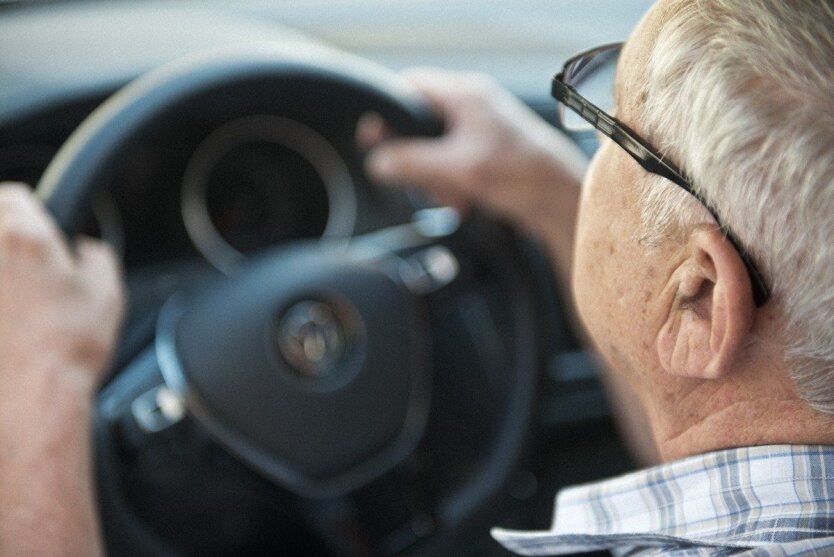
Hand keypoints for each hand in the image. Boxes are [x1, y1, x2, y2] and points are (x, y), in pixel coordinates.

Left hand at [0, 183, 124, 396]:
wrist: (30, 399)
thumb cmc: (67, 349)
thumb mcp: (109, 295)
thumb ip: (97, 257)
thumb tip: (84, 251)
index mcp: (24, 238)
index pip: (15, 195)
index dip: (30, 211)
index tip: (36, 230)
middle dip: (6, 237)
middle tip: (24, 268)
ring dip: (0, 270)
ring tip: (15, 299)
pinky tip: (7, 320)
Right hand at [358, 68, 587, 239]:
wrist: (561, 201)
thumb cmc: (523, 175)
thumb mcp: (458, 169)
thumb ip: (413, 163)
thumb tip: (378, 162)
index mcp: (465, 95)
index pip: (409, 87)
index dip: (388, 113)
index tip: (375, 140)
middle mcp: (471, 107)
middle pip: (418, 126)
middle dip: (417, 160)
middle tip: (424, 183)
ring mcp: (478, 130)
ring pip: (432, 151)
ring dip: (435, 179)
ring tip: (452, 197)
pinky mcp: (484, 154)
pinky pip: (450, 166)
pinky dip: (450, 186)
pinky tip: (462, 203)